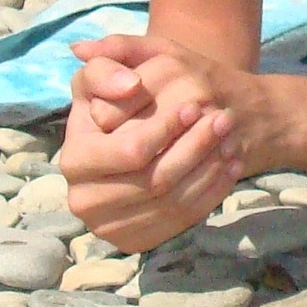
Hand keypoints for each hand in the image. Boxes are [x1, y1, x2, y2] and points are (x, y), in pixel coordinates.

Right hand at [59, 36, 246, 251]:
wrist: (140, 131)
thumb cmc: (128, 96)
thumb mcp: (112, 69)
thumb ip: (107, 65)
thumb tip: (128, 85)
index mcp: (75, 159)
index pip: (130, 151)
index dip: (165, 129)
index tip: (195, 105)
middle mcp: (84, 200)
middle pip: (155, 180)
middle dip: (195, 148)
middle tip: (224, 120)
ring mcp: (109, 226)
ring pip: (172, 202)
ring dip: (209, 168)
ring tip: (231, 138)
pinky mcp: (135, 241)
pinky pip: (180, 221)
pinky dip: (211, 192)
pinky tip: (231, 165)